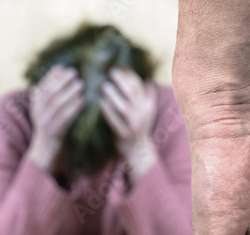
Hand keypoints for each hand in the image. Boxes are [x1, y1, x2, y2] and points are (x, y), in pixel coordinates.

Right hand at [27, 65, 84, 172]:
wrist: (45, 150)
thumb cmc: (50, 125)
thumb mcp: (47, 108)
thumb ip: (51, 92)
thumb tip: (60, 69)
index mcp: (35, 104)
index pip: (42, 86)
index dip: (52, 76)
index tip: (63, 67)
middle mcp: (38, 112)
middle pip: (49, 94)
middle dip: (61, 82)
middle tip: (75, 73)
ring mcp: (45, 123)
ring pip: (56, 105)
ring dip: (69, 93)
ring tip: (81, 84)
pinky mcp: (55, 132)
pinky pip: (64, 118)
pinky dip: (73, 108)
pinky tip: (82, 101)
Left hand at [99, 68, 157, 184]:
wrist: (138, 150)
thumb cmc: (140, 126)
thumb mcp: (147, 111)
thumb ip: (148, 96)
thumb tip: (147, 78)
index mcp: (148, 106)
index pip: (140, 86)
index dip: (130, 75)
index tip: (121, 69)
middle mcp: (142, 114)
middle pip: (133, 94)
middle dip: (122, 81)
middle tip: (111, 72)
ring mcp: (133, 125)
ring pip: (124, 107)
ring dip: (113, 95)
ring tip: (104, 86)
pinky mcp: (123, 134)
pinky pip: (114, 121)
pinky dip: (107, 111)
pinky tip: (100, 103)